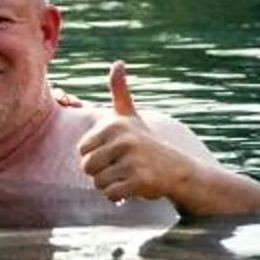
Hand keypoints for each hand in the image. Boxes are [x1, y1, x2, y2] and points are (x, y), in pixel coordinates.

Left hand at [76, 61, 195, 203]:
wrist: (176, 169)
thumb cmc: (146, 142)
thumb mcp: (130, 115)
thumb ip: (120, 91)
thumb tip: (118, 63)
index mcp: (114, 124)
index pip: (82, 150)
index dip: (95, 157)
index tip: (113, 153)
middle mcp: (123, 139)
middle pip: (87, 167)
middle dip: (101, 173)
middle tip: (121, 167)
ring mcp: (131, 160)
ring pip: (98, 183)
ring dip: (110, 185)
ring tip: (127, 176)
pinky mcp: (138, 180)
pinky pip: (111, 194)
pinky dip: (118, 197)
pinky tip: (132, 188)